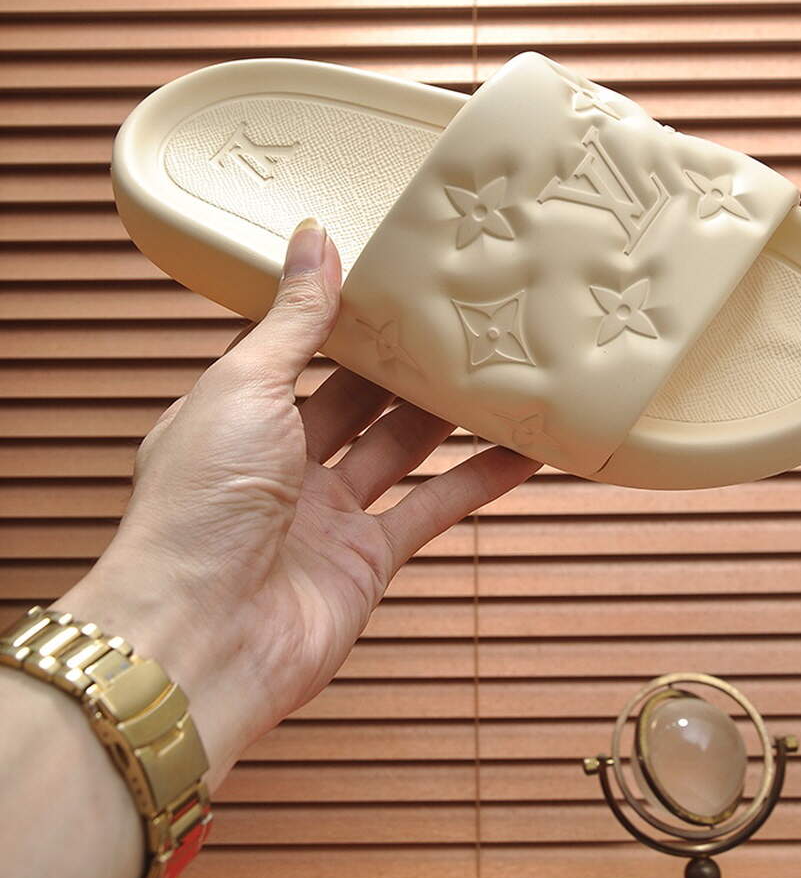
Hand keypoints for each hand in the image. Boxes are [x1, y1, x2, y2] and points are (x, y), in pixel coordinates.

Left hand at [55, 218, 538, 788]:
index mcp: (234, 414)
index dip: (342, 313)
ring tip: (502, 364)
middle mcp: (279, 461)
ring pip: (400, 445)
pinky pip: (433, 507)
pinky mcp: (368, 560)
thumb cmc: (198, 507)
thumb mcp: (243, 387)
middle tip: (462, 311)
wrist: (203, 639)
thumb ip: (293, 320)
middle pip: (356, 395)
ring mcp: (326, 513)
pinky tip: (524, 451)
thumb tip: (313, 238)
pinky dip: (479, 480)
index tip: (395, 272)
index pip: (295, 349)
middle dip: (404, 358)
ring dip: (448, 410)